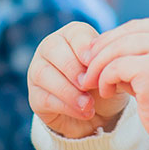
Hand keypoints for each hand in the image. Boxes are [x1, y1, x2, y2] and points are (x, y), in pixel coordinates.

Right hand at [28, 22, 127, 138]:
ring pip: (43, 73)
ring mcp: (38, 71)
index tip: (94, 63)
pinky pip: (44, 97)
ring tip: (88, 104)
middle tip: (89, 85)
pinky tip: (84, 112)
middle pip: (52, 48)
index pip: (74, 33)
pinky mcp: (35, 96)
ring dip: (68, 90)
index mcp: (72, 35)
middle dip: (72, 67)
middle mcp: (50, 48)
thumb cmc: (105, 85)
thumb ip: (112, 64)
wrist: (100, 116)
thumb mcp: (113, 73)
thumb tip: (109, 60)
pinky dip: (65, 106)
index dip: (83, 47)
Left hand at [81, 19, 148, 138]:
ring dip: (99, 65)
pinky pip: (117, 67)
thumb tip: (103, 49)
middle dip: (103, 48)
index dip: (117, 36)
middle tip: (87, 65)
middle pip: (129, 33)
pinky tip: (106, 92)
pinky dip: (105, 78)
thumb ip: (143, 58)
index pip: (143, 27)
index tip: (99, 51)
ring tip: (92, 81)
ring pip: (119, 48)